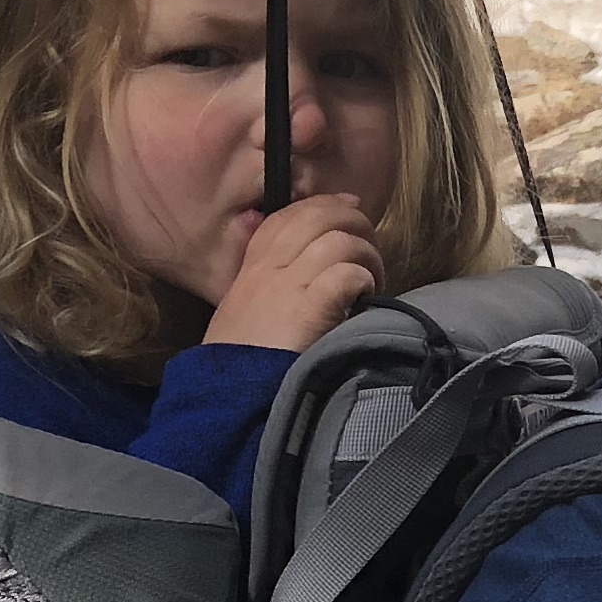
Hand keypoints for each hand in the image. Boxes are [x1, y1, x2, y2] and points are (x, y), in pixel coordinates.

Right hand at [202, 192, 380, 352]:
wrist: (226, 396)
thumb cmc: (238, 365)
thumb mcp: (243, 315)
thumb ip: (267, 288)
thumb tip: (303, 269)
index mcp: (251, 268)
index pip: (288, 216)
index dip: (323, 204)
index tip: (349, 206)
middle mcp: (268, 268)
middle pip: (317, 217)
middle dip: (354, 222)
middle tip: (371, 249)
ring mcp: (288, 285)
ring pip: (339, 239)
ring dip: (367, 256)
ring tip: (374, 282)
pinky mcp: (310, 306)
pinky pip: (346, 273)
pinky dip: (364, 279)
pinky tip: (367, 296)